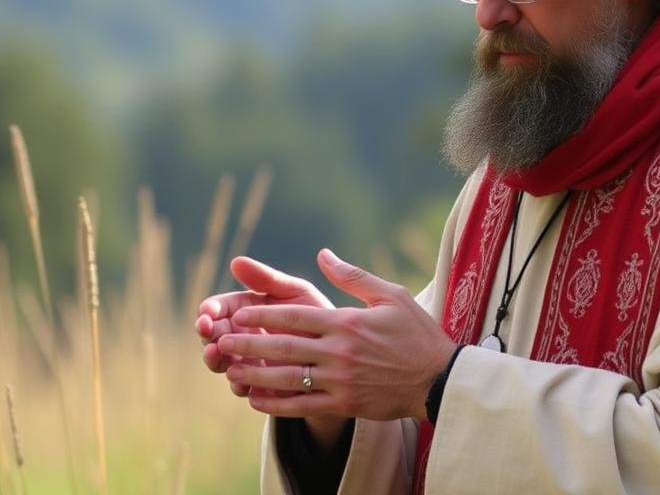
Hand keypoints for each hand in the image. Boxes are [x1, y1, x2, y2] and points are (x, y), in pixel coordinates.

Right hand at [196, 256, 332, 396]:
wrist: (342, 349)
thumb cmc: (316, 314)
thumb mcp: (294, 292)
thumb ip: (267, 279)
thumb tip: (235, 261)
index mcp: (246, 309)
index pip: (219, 307)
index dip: (209, 309)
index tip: (208, 311)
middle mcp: (242, 335)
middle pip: (213, 335)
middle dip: (207, 333)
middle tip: (206, 331)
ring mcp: (248, 361)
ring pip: (222, 362)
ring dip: (215, 359)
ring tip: (215, 353)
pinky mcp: (258, 384)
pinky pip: (242, 386)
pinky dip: (238, 384)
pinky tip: (240, 382)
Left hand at [218, 248, 455, 421]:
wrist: (438, 378)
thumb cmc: (417, 332)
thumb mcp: (391, 295)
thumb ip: (353, 276)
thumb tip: (323, 254)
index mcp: (347, 323)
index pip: (294, 317)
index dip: (262, 315)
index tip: (239, 311)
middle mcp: (339, 352)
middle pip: (282, 347)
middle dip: (248, 342)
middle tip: (221, 338)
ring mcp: (340, 381)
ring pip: (286, 377)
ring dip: (254, 372)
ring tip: (229, 366)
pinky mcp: (344, 404)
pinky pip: (301, 406)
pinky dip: (275, 404)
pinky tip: (255, 398)